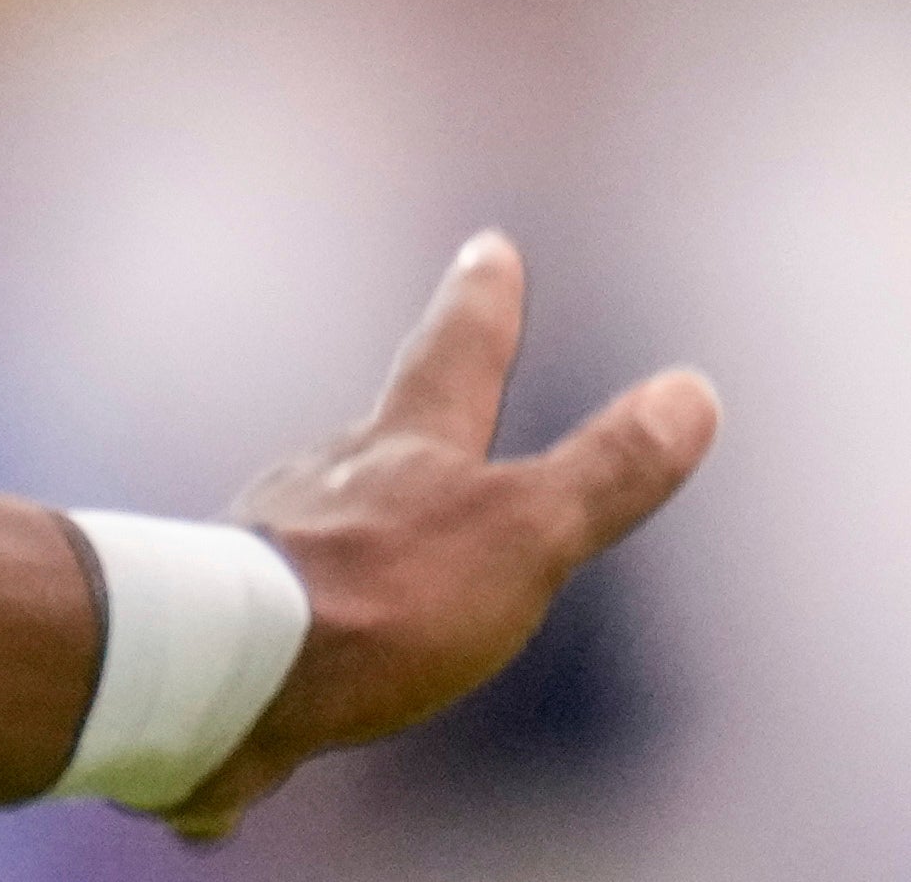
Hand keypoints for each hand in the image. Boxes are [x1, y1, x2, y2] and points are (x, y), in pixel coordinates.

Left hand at [160, 232, 717, 837]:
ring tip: (379, 505)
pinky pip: (293, 591)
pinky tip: (319, 620)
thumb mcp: (520, 533)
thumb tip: (692, 392)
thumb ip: (602, 473)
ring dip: (361, 504)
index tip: (489, 246)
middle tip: (434, 372)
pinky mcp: (240, 614)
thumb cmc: (380, 596)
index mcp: (403, 446)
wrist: (226, 671)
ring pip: (330, 505)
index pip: (458, 355)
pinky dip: (320, 595)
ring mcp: (275, 540)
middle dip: (417, 409)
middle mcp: (328, 474)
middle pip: (383, 429)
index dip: (483, 303)